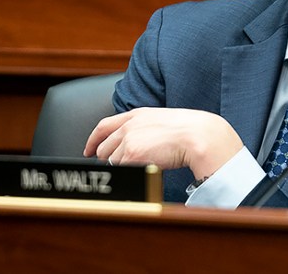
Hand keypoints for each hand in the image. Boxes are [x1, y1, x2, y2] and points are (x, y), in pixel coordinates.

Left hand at [83, 108, 243, 178]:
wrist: (199, 135)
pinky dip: (131, 172)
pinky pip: (123, 169)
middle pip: (104, 148)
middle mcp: (129, 125)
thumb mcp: (163, 121)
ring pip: (113, 161)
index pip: (104, 126)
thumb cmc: (190, 130)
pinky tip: (146, 168)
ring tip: (143, 166)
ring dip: (124, 167)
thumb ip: (146, 128)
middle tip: (122, 166)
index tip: (88, 150)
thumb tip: (138, 143)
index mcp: (137, 114)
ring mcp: (128, 140)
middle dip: (109, 159)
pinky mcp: (132, 154)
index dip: (92, 140)